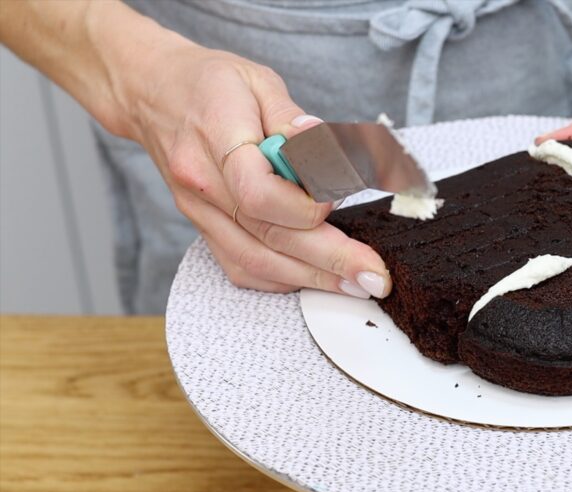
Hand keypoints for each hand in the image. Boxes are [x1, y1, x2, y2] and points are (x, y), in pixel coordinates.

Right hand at [124, 43, 390, 297]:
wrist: (152, 92)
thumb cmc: (210, 84)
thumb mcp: (259, 81)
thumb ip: (293, 118)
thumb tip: (324, 146)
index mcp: (214, 140)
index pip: (259, 193)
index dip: (306, 206)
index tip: (340, 199)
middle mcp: (202, 186)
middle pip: (267, 237)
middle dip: (329, 261)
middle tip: (374, 275)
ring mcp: (199, 212)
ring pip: (254, 261)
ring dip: (310, 279)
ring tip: (356, 284)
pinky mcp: (203, 227)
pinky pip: (240, 266)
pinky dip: (281, 278)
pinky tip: (315, 279)